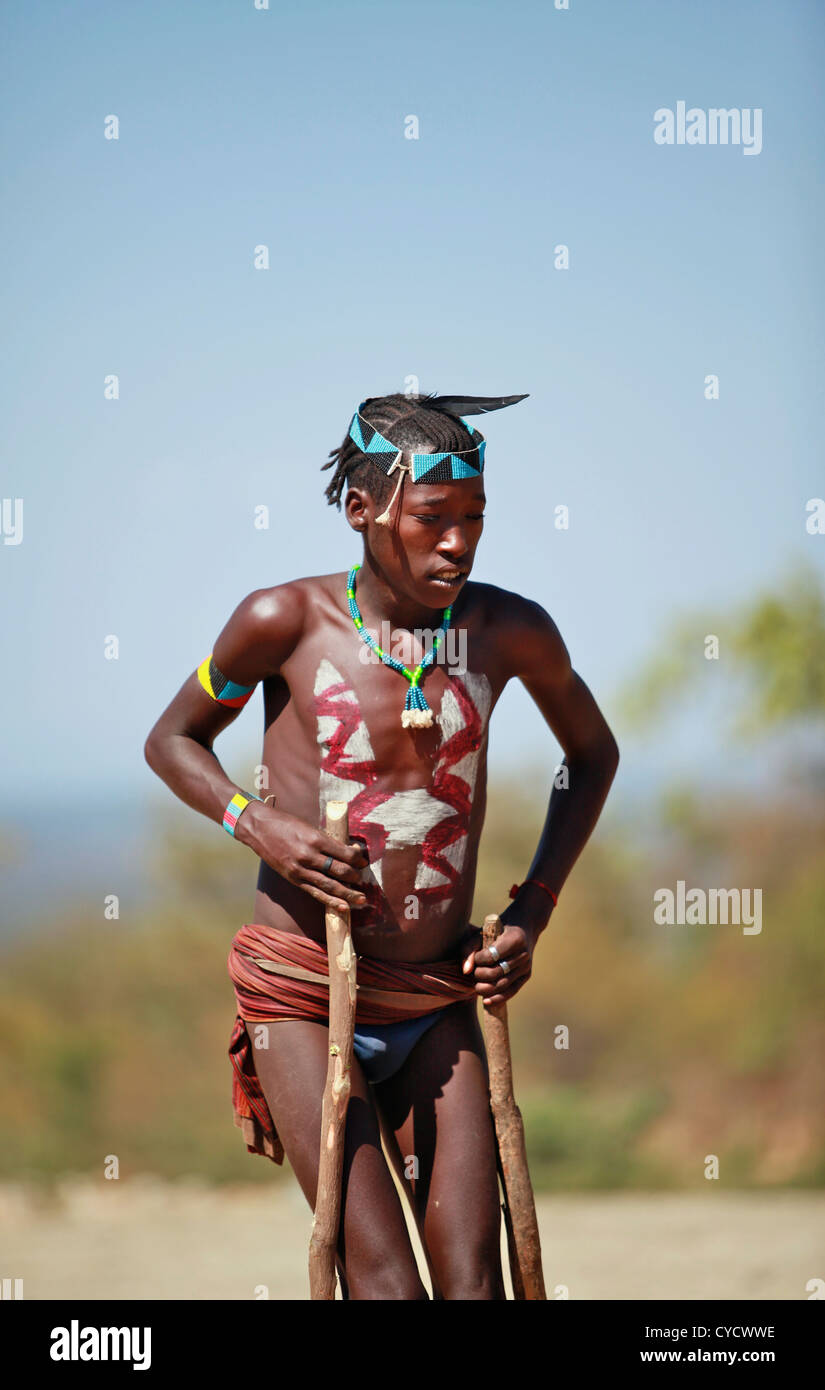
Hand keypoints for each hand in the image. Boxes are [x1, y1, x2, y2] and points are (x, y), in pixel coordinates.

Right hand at [238, 802, 369, 913]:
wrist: (259, 828)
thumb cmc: (286, 824)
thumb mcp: (309, 827)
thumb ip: (327, 840)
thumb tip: (348, 849)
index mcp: (316, 839)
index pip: (345, 853)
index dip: (358, 859)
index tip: (363, 860)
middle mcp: (309, 855)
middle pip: (340, 870)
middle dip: (355, 876)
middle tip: (362, 877)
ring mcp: (301, 869)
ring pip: (330, 885)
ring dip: (348, 893)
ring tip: (361, 899)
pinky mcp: (294, 879)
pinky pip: (316, 892)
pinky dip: (331, 901)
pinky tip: (343, 907)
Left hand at [461, 920, 536, 1007]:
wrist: (522, 927)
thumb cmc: (496, 930)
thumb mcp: (481, 933)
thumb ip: (469, 949)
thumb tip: (465, 971)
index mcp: (514, 939)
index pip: (491, 956)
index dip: (478, 960)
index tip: (475, 957)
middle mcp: (523, 954)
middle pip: (495, 973)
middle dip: (479, 975)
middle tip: (474, 972)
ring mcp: (526, 966)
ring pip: (502, 985)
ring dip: (485, 988)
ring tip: (476, 984)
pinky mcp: (526, 976)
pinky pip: (512, 991)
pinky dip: (498, 998)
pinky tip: (486, 1001)